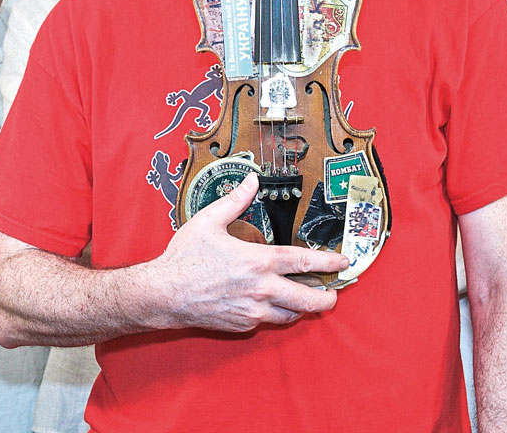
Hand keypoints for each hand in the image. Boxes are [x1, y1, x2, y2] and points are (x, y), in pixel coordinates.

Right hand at [151, 172, 348, 332]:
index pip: (305, 262)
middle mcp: (261, 290)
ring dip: (302, 307)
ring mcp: (253, 311)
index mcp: (258, 262)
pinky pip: (268, 322)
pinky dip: (276, 314)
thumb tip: (251, 180)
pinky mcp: (242, 325)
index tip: (343, 261)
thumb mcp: (209, 221)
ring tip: (306, 298)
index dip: (329, 262)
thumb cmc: (184, 259)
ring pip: (291, 315)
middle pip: (308, 300)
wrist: (163, 294)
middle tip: (333, 292)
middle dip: (327, 297)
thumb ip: (235, 200)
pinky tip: (274, 304)